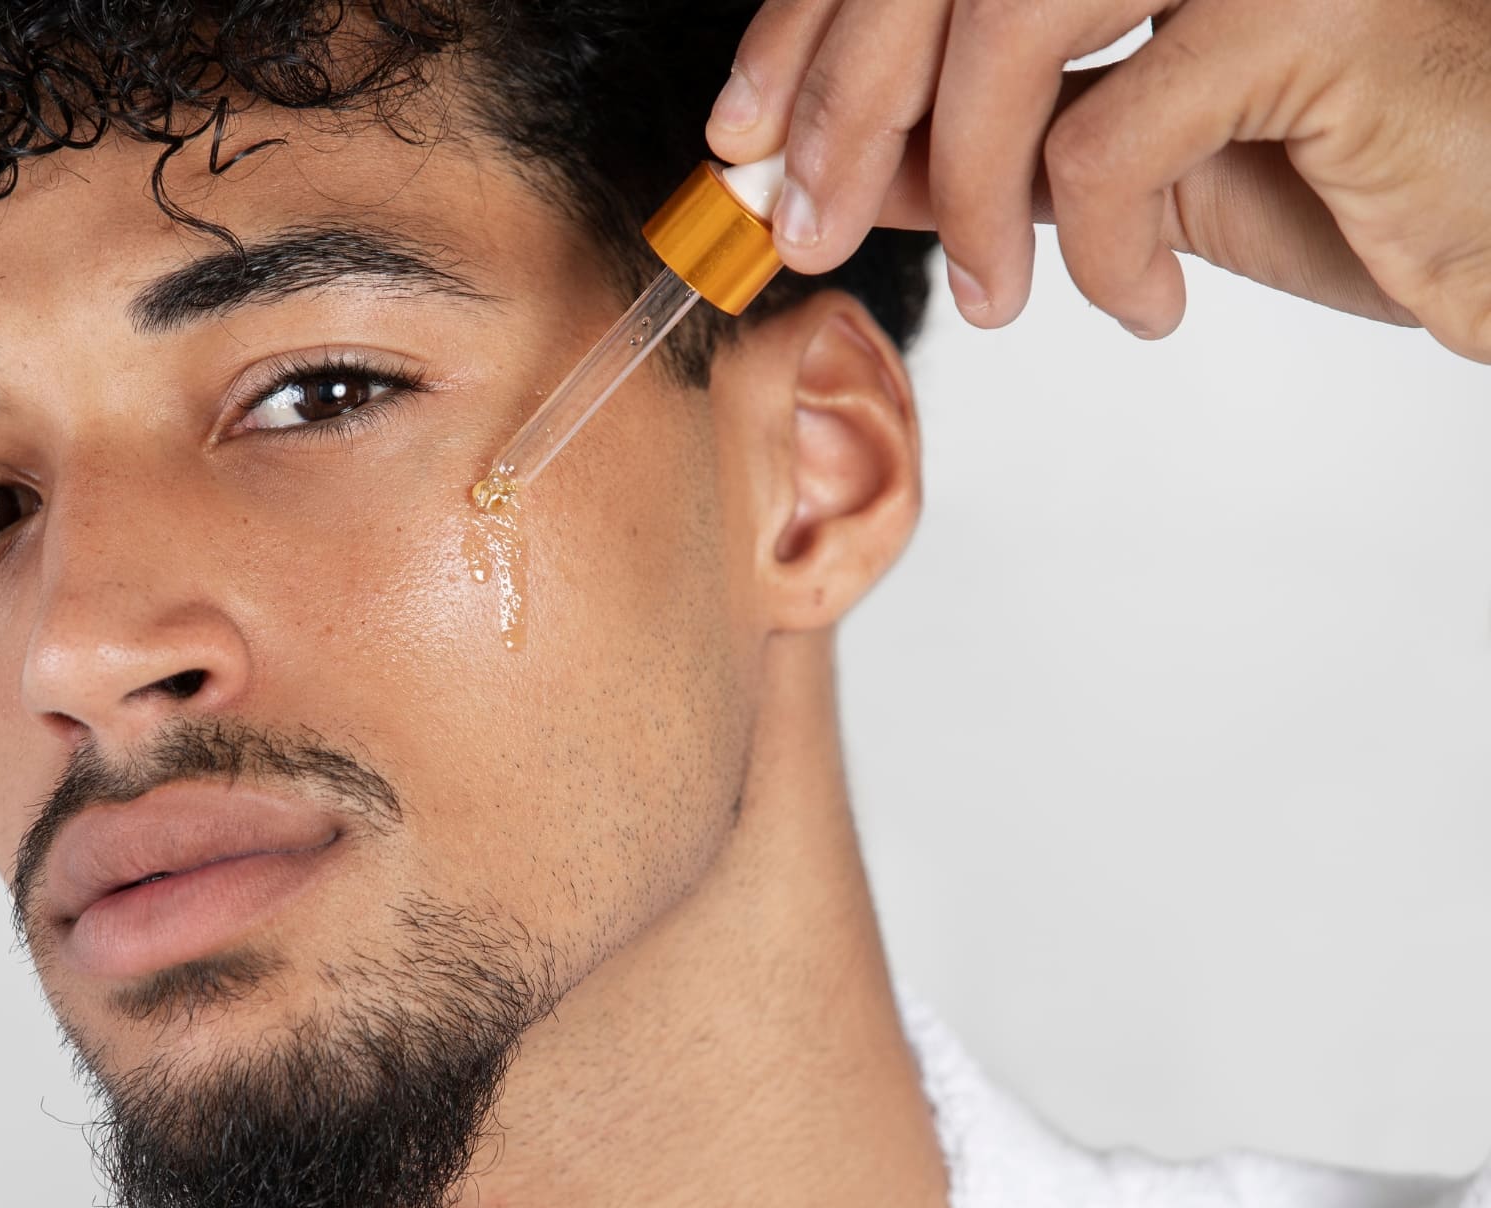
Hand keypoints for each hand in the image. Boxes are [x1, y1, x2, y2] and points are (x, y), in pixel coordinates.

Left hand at [705, 0, 1490, 361]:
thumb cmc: (1345, 177)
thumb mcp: (1125, 161)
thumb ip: (991, 141)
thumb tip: (844, 162)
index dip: (810, 29)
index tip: (739, 137)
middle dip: (843, 107)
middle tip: (805, 230)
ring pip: (1007, 26)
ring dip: (968, 186)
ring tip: (999, 296)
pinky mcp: (1320, 6)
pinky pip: (1116, 130)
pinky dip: (1099, 243)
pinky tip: (1139, 300)